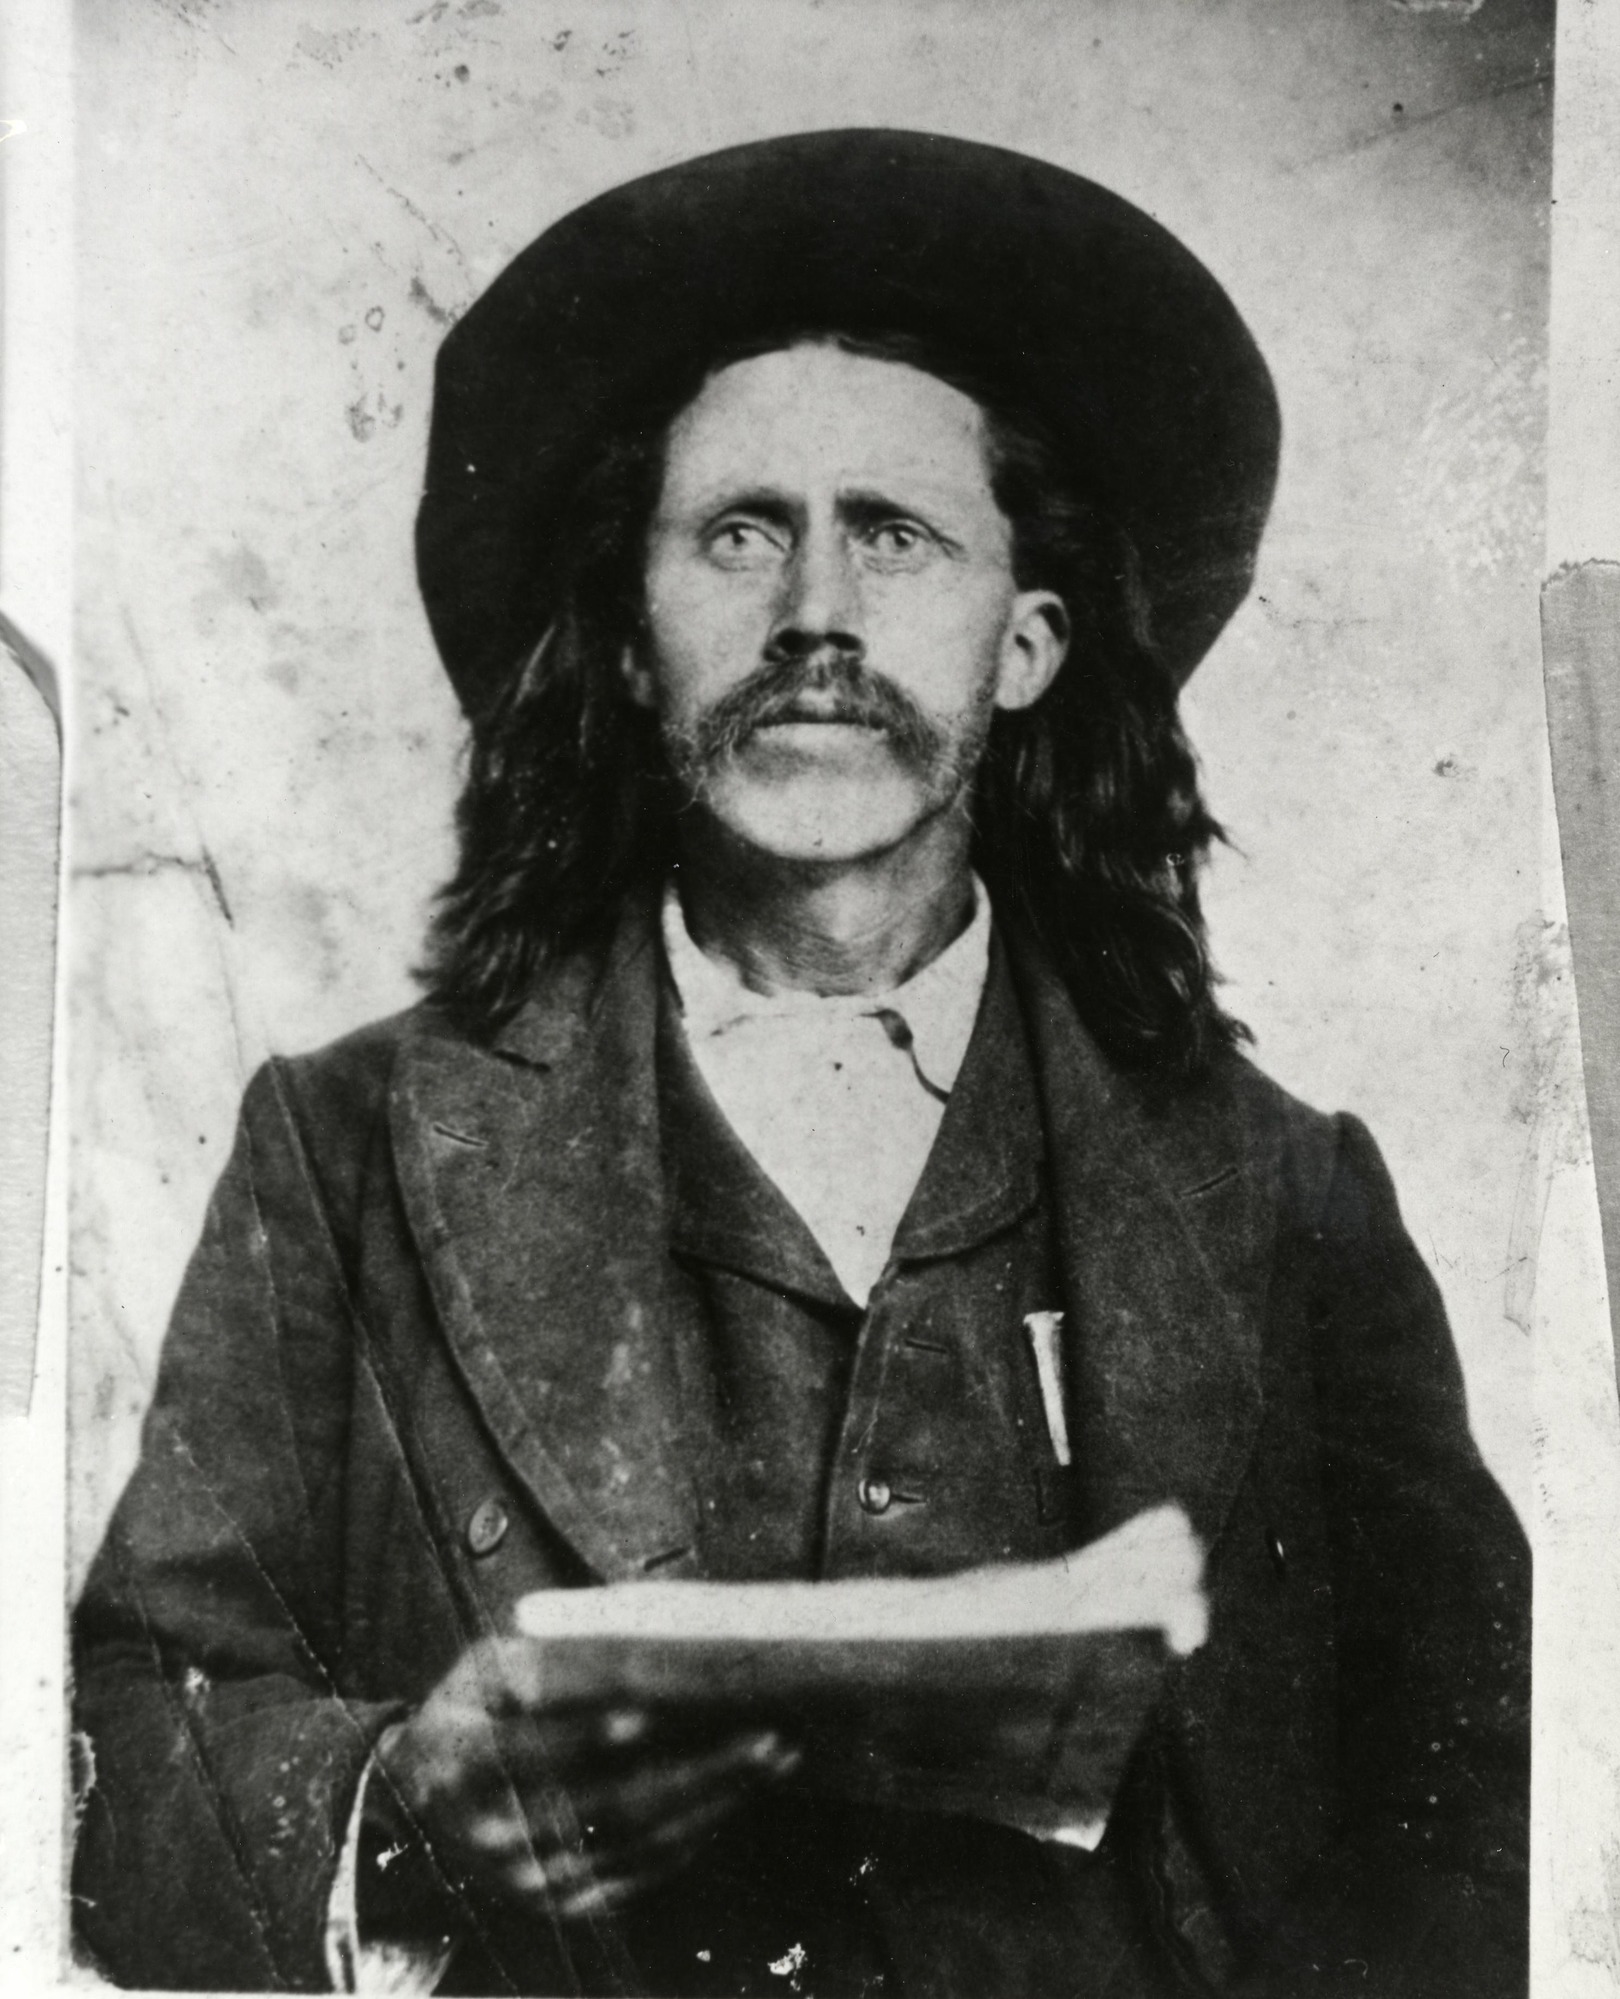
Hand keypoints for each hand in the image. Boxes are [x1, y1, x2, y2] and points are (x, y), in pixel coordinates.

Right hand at [370, 1636, 798, 1921]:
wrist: (415, 1805)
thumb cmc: (468, 1710)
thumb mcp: (483, 1669)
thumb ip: (547, 1662)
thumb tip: (636, 1646)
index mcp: (460, 1762)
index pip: (530, 1751)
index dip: (587, 1734)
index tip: (651, 1713)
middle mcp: (491, 1834)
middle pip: (607, 1806)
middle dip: (698, 1771)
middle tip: (766, 1736)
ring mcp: (526, 1880)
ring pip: (634, 1844)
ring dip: (715, 1802)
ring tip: (773, 1760)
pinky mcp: (555, 1905)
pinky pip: (635, 1875)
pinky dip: (691, 1838)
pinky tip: (734, 1800)